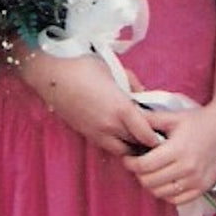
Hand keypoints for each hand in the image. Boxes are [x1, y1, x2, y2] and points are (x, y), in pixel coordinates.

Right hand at [15, 49, 161, 155]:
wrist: (50, 73)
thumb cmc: (83, 65)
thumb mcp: (114, 70)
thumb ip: (132, 85)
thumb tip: (143, 97)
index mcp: (121, 108)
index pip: (147, 134)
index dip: (157, 137)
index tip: (164, 134)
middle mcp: (110, 125)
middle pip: (136, 146)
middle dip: (147, 145)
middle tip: (156, 139)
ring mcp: (95, 132)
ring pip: (120, 151)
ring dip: (130, 147)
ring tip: (138, 140)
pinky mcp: (85, 133)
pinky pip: (106, 145)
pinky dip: (116, 143)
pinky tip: (119, 134)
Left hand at [128, 102, 215, 204]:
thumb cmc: (198, 121)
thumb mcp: (171, 117)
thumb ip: (148, 121)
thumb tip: (127, 120)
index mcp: (177, 150)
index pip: (145, 166)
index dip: (131, 164)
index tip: (128, 159)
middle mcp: (187, 168)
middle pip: (150, 182)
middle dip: (139, 174)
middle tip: (138, 165)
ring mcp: (196, 181)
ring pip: (161, 193)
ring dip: (151, 185)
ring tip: (150, 173)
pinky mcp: (203, 188)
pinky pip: (177, 200)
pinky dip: (166, 194)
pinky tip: (164, 182)